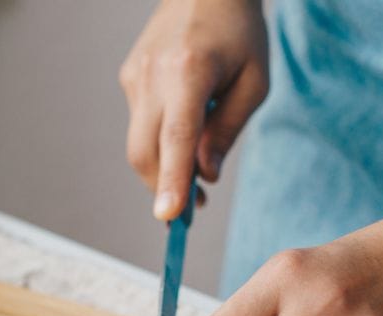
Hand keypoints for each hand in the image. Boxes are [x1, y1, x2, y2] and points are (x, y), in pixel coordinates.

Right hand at [120, 0, 267, 219]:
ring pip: (139, 144)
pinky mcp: (128, 78)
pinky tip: (183, 128)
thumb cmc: (239, 32)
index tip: (168, 216)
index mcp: (189, 71)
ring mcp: (134, 76)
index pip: (175, 137)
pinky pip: (140, 125)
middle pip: (145, 152)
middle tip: (189, 212)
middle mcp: (153, 75)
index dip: (171, 180)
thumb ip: (227, 132)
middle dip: (163, 188)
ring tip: (193, 175)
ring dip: (162, 168)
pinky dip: (159, 142)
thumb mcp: (254, 83)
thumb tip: (205, 177)